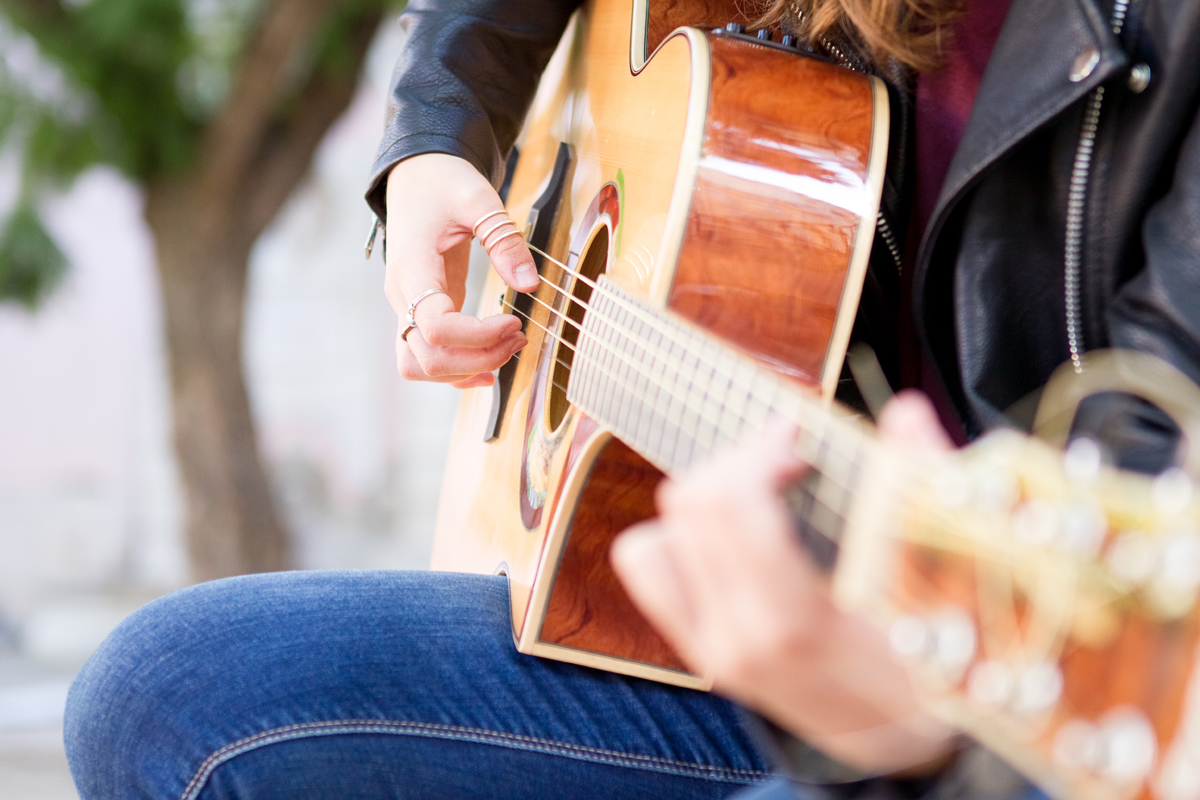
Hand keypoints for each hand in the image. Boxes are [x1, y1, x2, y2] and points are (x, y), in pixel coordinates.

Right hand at [384, 154, 538, 388]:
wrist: (417, 174)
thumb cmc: (444, 182)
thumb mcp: (478, 199)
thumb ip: (503, 240)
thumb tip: (529, 284)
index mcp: (412, 267)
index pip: (435, 327)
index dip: (478, 336)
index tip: (514, 321)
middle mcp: (402, 295)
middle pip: (427, 358)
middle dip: (478, 358)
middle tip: (518, 338)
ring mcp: (406, 306)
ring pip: (419, 365)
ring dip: (464, 370)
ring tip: (506, 351)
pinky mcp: (420, 311)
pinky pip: (424, 356)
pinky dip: (453, 370)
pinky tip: (487, 367)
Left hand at [611, 391, 957, 773]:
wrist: (905, 746)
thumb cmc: (938, 669)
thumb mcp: (949, 587)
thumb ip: (921, 490)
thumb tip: (904, 413)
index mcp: (793, 620)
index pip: (728, 502)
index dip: (759, 450)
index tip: (799, 438)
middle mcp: (737, 637)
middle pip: (688, 506)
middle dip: (737, 461)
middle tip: (788, 456)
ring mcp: (711, 649)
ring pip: (655, 536)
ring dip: (705, 498)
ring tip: (762, 493)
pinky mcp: (701, 652)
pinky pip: (651, 571)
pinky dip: (679, 536)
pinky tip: (733, 533)